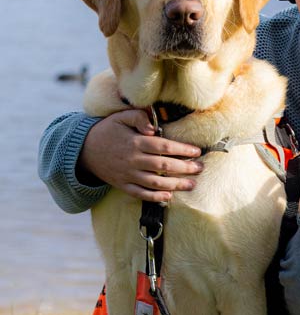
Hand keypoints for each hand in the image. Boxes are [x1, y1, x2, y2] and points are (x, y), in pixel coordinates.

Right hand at [78, 110, 202, 202]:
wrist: (84, 150)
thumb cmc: (108, 131)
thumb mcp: (121, 117)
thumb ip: (139, 117)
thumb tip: (154, 127)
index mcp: (134, 142)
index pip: (163, 146)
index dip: (182, 149)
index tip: (196, 151)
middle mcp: (132, 160)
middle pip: (163, 166)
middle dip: (185, 168)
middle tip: (200, 168)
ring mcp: (127, 175)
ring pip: (155, 183)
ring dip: (176, 185)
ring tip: (192, 184)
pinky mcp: (122, 185)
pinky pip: (140, 194)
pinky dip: (155, 197)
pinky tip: (169, 197)